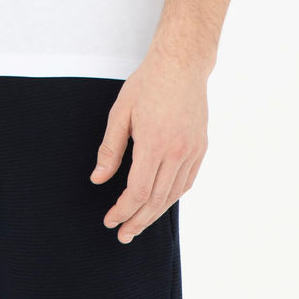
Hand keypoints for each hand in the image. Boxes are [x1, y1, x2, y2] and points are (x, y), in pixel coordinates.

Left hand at [89, 46, 208, 241]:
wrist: (182, 64)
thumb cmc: (148, 83)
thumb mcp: (120, 112)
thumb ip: (110, 150)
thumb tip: (97, 179)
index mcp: (154, 142)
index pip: (138, 191)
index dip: (123, 210)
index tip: (110, 220)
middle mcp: (176, 151)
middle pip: (156, 199)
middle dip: (137, 220)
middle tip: (123, 234)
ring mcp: (192, 151)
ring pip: (173, 194)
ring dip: (155, 213)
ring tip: (138, 224)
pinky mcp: (201, 148)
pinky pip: (186, 182)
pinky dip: (172, 197)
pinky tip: (159, 203)